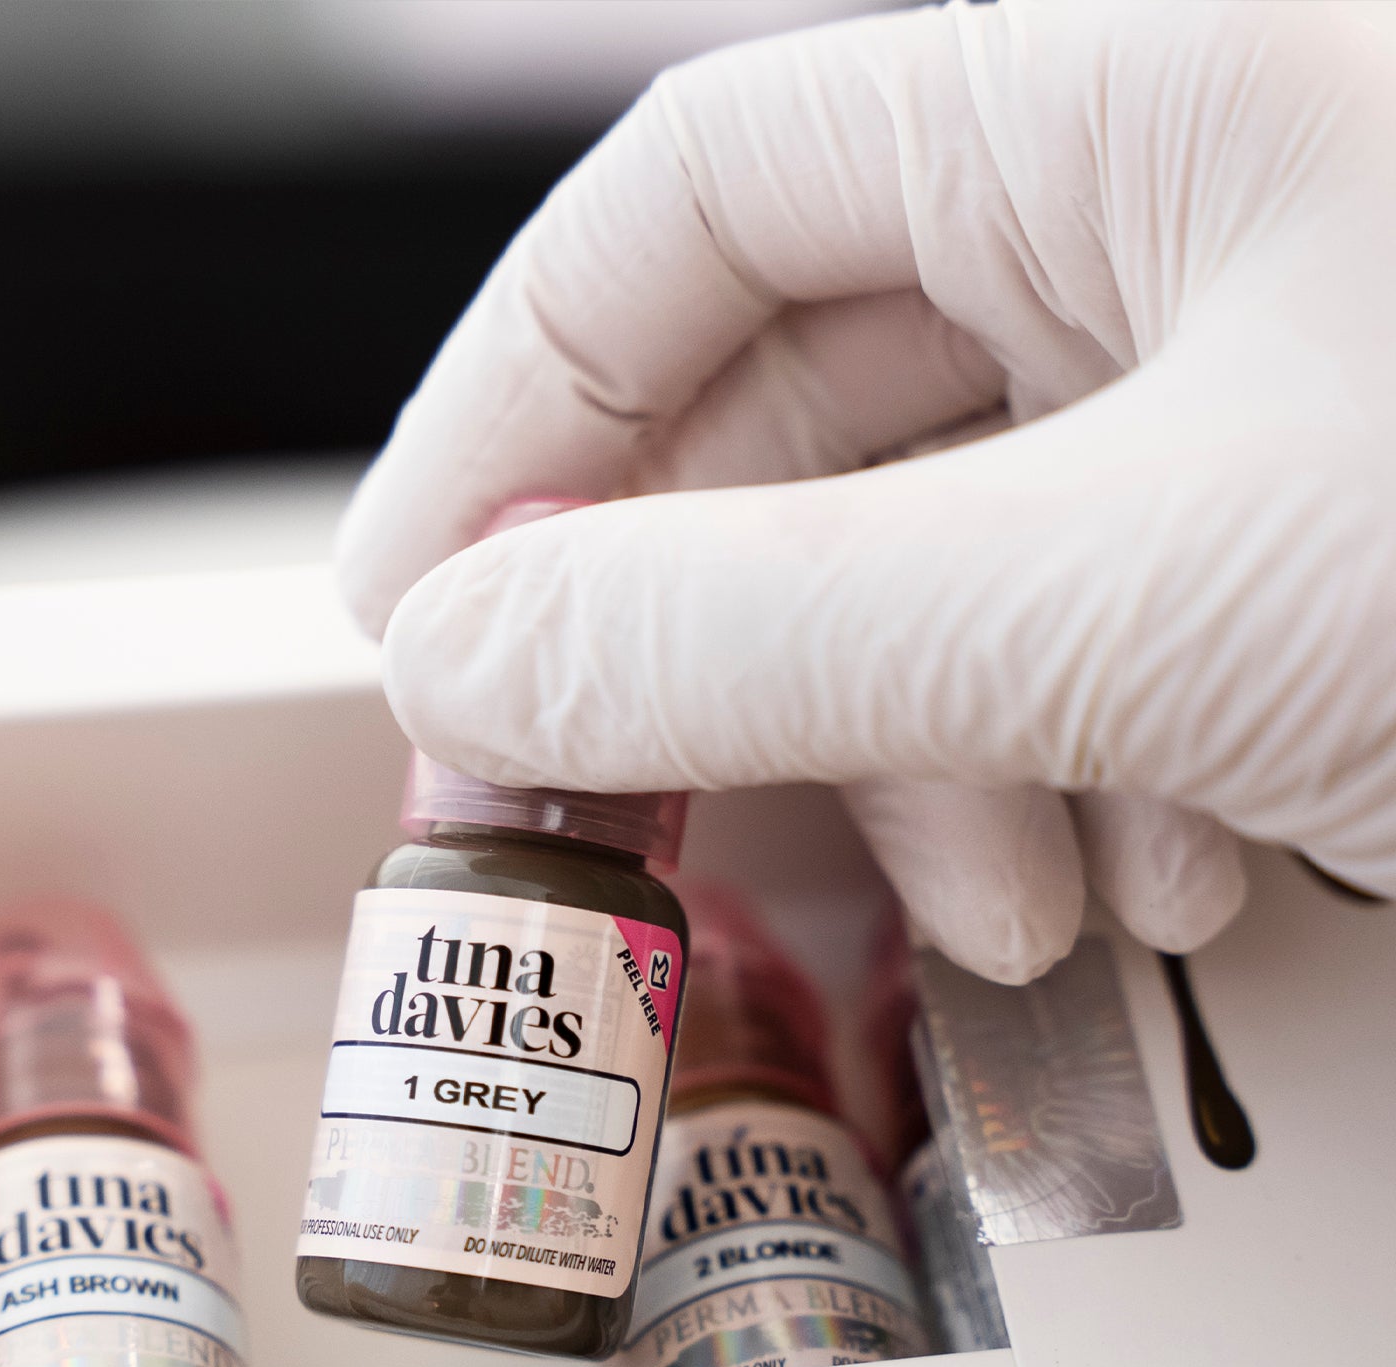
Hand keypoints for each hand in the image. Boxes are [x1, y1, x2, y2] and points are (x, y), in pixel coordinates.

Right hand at [337, 0, 1395, 981]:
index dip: (518, 408)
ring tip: (1027, 916)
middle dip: (740, 661)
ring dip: (938, 773)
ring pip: (947, 577)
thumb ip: (764, 629)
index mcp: (1128, 104)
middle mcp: (1174, 224)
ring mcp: (1248, 400)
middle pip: (804, 424)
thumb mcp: (1142, 603)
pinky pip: (1090, 655)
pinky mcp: (1298, 558)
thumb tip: (460, 669)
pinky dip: (1085, 792)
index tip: (413, 611)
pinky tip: (1175, 888)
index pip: (695, 201)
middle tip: (648, 825)